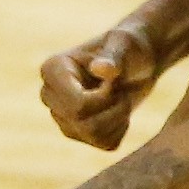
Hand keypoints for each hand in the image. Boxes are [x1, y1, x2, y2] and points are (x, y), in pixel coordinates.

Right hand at [38, 24, 157, 151]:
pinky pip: (105, 144)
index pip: (76, 105)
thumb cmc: (129, 47)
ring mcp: (62, 117)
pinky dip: (121, 128)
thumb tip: (101, 69)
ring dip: (119, 117)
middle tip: (122, 89)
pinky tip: (120, 109)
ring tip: (123, 97)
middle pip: (81, 122)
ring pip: (94, 135)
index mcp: (52, 70)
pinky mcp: (79, 133)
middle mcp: (50, 95)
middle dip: (112, 108)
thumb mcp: (125, 45)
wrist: (138, 62)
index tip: (114, 78)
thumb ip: (114, 56)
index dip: (104, 98)